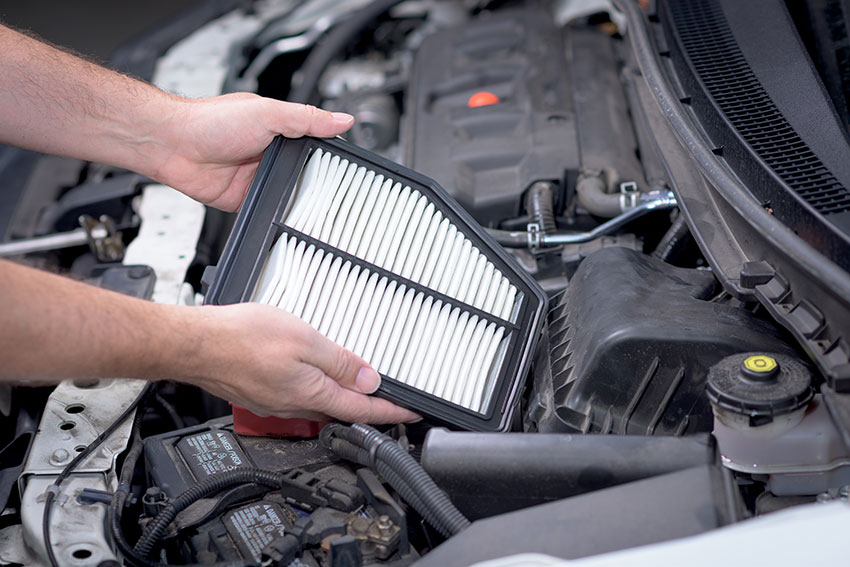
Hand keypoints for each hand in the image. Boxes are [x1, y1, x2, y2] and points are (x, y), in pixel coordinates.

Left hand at [153, 93, 353, 211]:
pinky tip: (279, 208)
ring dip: (292, 195)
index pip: (314, 142)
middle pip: (304, 171)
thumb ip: (307, 118)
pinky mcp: (245, 198)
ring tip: (303, 198)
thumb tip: (342, 120)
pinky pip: (266, 209)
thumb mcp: (268, 113)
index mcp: (279, 128)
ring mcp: (257, 176)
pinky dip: (273, 211)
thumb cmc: (210, 121)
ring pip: (287, 192)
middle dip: (313, 179)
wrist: (173, 145)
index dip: (330, 152)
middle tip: (328, 188)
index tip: (349, 164)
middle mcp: (269, 152)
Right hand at [185, 302, 420, 423]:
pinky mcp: (262, 394)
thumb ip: (339, 361)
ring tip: (358, 385)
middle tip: (391, 399)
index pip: (362, 411)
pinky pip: (300, 396)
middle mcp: (295, 405)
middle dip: (368, 407)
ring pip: (320, 404)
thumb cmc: (242, 339)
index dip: (391, 412)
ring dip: (342, 396)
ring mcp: (276, 402)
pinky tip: (315, 374)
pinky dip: (317, 388)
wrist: (195, 345)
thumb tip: (369, 379)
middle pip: (342, 411)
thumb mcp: (304, 340)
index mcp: (311, 394)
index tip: (411, 414)